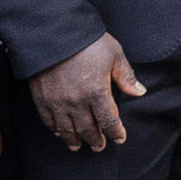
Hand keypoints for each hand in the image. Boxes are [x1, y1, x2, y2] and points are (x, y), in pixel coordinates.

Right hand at [31, 36, 148, 150]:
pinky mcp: (41, 98)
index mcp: (97, 92)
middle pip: (88, 129)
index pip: (109, 120)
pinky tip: (60, 133)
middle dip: (96, 140)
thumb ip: (126, 76)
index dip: (115, 132)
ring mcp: (57, 102)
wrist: (52, 33)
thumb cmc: (86, 41)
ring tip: (78, 146)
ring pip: (67, 129)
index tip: (119, 138)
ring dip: (74, 140)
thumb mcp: (114, 54)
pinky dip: (55, 129)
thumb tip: (139, 92)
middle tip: (99, 147)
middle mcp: (76, 102)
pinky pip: (48, 120)